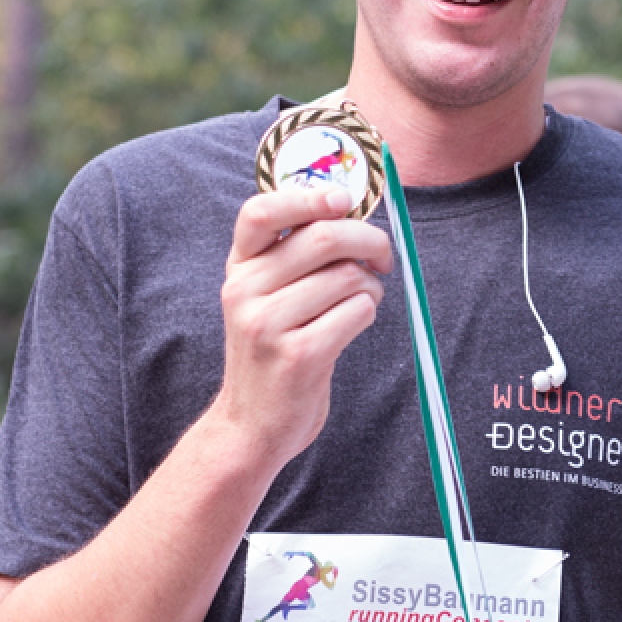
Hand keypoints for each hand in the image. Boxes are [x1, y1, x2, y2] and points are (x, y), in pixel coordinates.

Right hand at [215, 186, 392, 469]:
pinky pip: (357, 312)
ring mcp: (268, 324)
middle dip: (369, 241)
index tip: (343, 201)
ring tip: (362, 301)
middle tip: (383, 257)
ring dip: (371, 286)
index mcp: (238, 268)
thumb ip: (291, 255)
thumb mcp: (263, 297)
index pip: (260, 211)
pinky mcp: (299, 355)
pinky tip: (353, 324)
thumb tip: (348, 207)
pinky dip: (368, 313)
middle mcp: (245, 291)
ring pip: (349, 277)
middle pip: (324, 238)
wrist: (251, 424)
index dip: (308, 197)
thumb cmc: (271, 351)